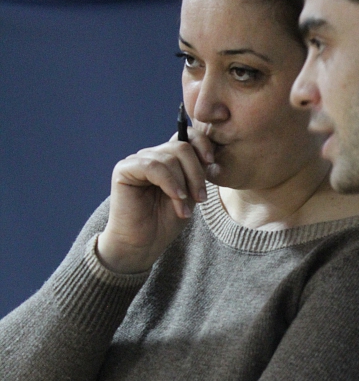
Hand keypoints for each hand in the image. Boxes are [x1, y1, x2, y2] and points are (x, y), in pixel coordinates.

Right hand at [97, 129, 214, 273]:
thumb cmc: (166, 221)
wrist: (143, 244)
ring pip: (170, 158)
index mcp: (168, 158)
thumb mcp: (190, 193)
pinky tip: (175, 198)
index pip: (186, 136)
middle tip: (201, 198)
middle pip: (182, 147)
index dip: (202, 143)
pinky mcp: (124, 169)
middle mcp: (152, 155)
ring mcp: (138, 161)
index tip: (211, 162)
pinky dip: (170, 183)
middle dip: (196, 173)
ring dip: (183, 184)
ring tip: (183, 207)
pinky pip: (153, 167)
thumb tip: (209, 154)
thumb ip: (197, 172)